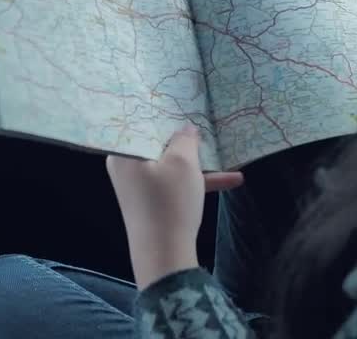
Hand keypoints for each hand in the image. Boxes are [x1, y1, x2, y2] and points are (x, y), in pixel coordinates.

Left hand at [106, 125, 243, 287]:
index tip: (182, 100)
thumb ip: (186, 139)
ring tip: (225, 151)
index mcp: (124, 152)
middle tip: (204, 118)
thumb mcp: (183, 163)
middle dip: (184, 137)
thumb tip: (187, 128)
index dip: (163, 111)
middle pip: (157, 142)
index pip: (142, 121)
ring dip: (199, 161)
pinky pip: (174, 183)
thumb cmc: (169, 202)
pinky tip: (233, 180)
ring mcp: (139, 186)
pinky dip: (197, 181)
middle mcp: (126, 167)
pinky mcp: (152, 202)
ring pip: (170, 164)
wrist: (164, 256)